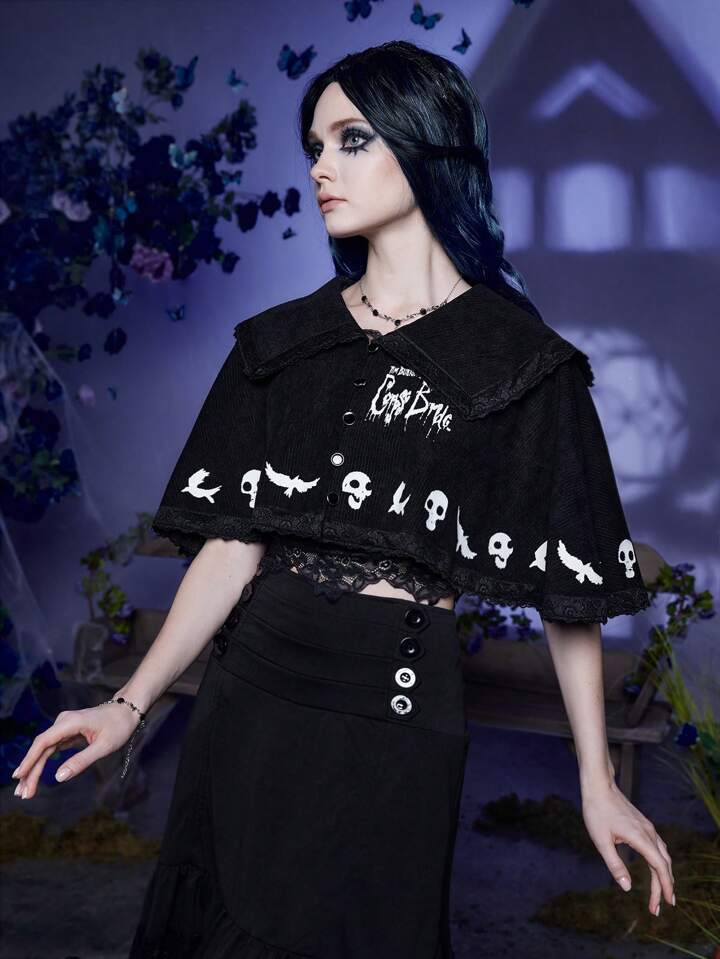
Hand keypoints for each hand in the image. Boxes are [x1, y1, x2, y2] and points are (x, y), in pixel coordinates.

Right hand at [10, 702, 141, 798]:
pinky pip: (51, 750)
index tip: (19, 776)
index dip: (29, 759)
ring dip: (34, 769)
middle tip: (23, 794)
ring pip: (44, 750)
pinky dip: (42, 763)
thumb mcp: (104, 746)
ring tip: (25, 791)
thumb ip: (82, 761)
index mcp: (71, 722)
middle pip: (41, 748)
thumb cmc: (119, 726)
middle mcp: (63, 722)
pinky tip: (34, 776)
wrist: (127, 710)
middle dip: (30, 771)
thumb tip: (58, 777)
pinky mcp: (67, 733)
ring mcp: (64, 727)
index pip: (43, 741)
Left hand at [581, 778, 674, 915]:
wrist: (599, 785)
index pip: (659, 867)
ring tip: (662, 892)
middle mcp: (649, 833)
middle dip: (664, 887)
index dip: (663, 887)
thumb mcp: (601, 841)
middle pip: (663, 864)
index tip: (664, 904)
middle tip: (658, 908)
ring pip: (663, 855)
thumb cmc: (597, 811)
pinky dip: (661, 862)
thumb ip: (615, 865)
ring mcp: (647, 828)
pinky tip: (657, 867)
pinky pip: (658, 847)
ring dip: (664, 875)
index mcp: (640, 838)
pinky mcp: (643, 825)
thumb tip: (627, 887)